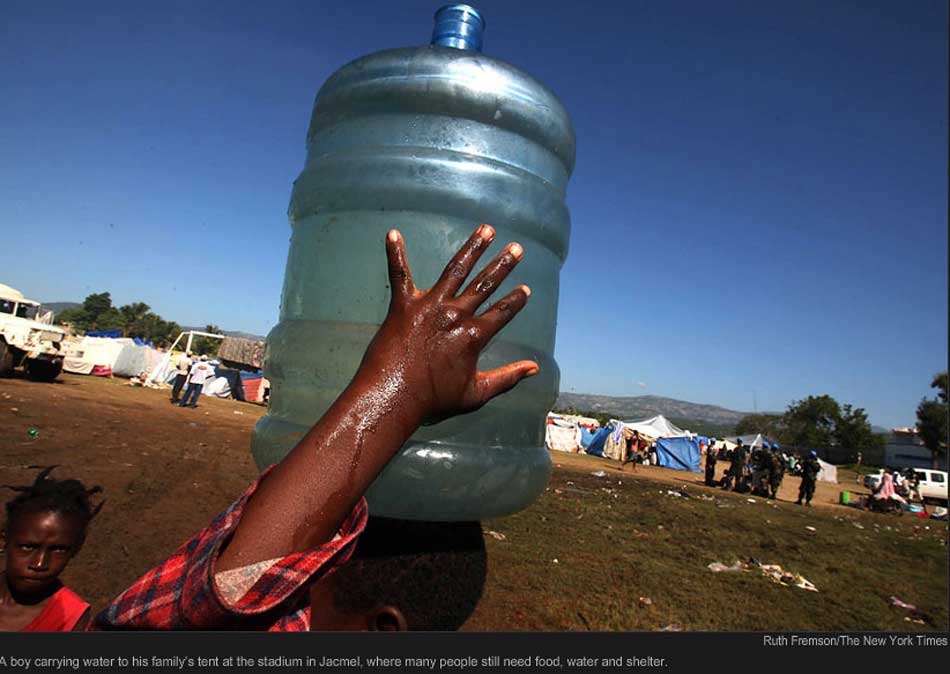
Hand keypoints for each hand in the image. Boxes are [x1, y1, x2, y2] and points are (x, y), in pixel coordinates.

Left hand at [356, 224, 538, 424]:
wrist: (394, 397)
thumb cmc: (434, 399)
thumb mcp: (477, 394)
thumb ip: (508, 378)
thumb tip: (534, 368)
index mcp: (474, 335)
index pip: (502, 312)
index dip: (516, 300)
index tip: (525, 289)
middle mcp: (455, 314)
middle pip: (485, 284)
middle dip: (503, 264)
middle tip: (516, 247)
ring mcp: (429, 306)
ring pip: (455, 270)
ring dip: (472, 248)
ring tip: (486, 229)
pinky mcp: (403, 305)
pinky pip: (399, 274)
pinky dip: (395, 253)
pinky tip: (392, 233)